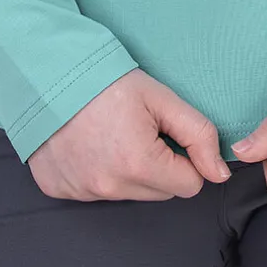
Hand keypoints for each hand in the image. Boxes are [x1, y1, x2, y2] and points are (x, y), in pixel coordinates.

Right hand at [27, 68, 232, 200]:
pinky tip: (89, 143)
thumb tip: (219, 172)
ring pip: (128, 193)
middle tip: (139, 129)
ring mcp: (81, 192)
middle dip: (158, 165)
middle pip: (159, 192)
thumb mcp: (160, 97)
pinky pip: (95, 191)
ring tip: (113, 132)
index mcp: (138, 165)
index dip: (185, 157)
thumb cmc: (105, 81)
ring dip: (129, 170)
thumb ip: (198, 133)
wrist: (46, 73)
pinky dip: (98, 171)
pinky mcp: (60, 190)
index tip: (167, 134)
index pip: (188, 185)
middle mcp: (108, 187)